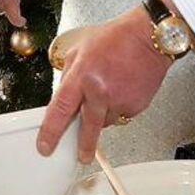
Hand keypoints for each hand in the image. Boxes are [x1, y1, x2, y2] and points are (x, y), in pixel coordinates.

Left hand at [37, 5, 171, 162]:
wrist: (148, 38)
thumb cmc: (115, 38)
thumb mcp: (79, 49)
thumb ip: (68, 74)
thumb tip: (63, 96)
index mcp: (81, 75)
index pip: (60, 110)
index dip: (51, 132)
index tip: (45, 146)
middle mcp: (100, 91)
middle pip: (87, 128)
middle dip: (83, 145)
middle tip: (81, 156)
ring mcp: (119, 100)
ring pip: (105, 121)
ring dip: (102, 114)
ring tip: (108, 90)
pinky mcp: (135, 106)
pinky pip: (121, 115)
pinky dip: (118, 107)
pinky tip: (121, 89)